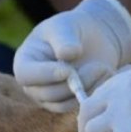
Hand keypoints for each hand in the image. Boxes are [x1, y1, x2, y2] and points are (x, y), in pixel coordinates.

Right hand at [13, 0, 130, 111]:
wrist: (93, 38)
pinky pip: (77, 106)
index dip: (45, 75)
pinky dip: (92, 93)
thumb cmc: (73, 28)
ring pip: (63, 103)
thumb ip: (64, 38)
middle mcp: (33, 83)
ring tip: (104, 68)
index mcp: (25, 60)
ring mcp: (49, 96)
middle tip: (98, 66)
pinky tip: (105, 76)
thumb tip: (67, 55)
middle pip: (46, 94)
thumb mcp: (66, 26)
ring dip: (86, 88)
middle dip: (73, 83)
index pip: (25, 74)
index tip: (68, 70)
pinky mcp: (67, 103)